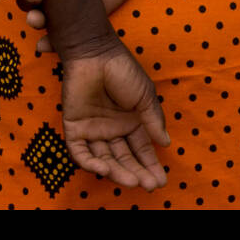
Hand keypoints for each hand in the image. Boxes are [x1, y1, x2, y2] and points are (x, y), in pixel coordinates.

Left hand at [60, 43, 169, 189]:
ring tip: (133, 181)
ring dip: (118, 171)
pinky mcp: (74, 128)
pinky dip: (90, 163)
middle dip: (137, 172)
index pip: (141, 149)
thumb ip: (153, 120)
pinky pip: (80, 152)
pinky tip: (105, 169)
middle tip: (149, 185)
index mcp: (130, 122)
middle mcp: (112, 130)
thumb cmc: (123, 70)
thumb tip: (165, 144)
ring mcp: (93, 130)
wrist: (96, 54)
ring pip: (104, 159)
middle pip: (124, 158)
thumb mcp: (145, 96)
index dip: (150, 165)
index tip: (161, 180)